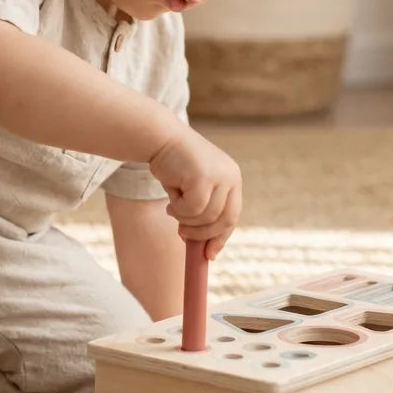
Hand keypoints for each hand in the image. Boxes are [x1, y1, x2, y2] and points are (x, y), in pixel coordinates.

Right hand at [148, 127, 241, 259]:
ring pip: (206, 217)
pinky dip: (178, 210)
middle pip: (224, 220)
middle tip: (182, 234)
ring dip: (185, 219)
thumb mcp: (194, 189)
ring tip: (172, 208)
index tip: (209, 254)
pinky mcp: (204, 177)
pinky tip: (170, 198)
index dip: (221, 237)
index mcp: (232, 179)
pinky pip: (192, 209)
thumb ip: (202, 211)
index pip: (232, 215)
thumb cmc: (174, 165)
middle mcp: (231, 176)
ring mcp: (220, 176)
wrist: (160, 138)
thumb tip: (205, 248)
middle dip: (203, 234)